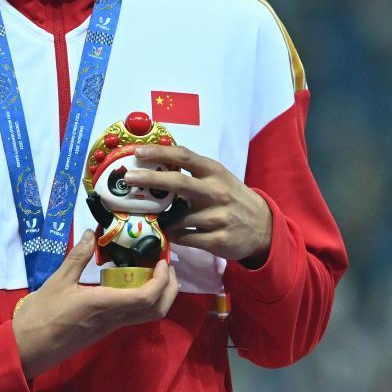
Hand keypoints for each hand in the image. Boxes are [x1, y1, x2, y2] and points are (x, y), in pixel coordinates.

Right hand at [12, 229, 178, 378]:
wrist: (28, 349)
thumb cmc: (41, 315)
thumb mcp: (57, 281)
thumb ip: (77, 257)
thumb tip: (90, 233)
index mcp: (104, 304)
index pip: (146, 297)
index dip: (161, 280)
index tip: (162, 261)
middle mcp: (114, 318)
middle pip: (156, 310)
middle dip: (170, 289)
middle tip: (166, 267)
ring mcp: (111, 326)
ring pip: (147, 315)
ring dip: (159, 295)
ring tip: (154, 273)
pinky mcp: (105, 329)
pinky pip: (134, 315)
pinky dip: (143, 299)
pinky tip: (132, 284)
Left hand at [124, 144, 272, 265]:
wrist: (263, 227)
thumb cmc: (233, 198)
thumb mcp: (218, 179)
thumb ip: (193, 173)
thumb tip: (155, 166)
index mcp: (214, 172)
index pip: (185, 156)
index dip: (160, 152)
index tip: (138, 152)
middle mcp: (216, 192)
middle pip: (178, 182)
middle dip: (150, 179)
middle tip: (127, 178)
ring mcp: (217, 217)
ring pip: (177, 218)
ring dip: (160, 218)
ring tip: (151, 217)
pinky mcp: (218, 240)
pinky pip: (184, 238)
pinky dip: (173, 235)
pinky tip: (170, 232)